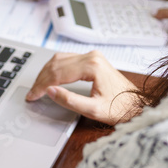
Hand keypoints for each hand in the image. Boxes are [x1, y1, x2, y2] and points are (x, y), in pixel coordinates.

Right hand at [25, 51, 142, 124]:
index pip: (58, 73)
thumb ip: (69, 101)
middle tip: (32, 94)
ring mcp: (92, 56)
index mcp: (92, 66)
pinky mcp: (92, 60)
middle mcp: (91, 57)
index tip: (32, 96)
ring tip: (38, 87)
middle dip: (41, 79)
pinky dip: (55, 69)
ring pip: (60, 59)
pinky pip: (67, 60)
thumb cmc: (120, 108)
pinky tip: (49, 79)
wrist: (136, 104)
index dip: (42, 86)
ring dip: (46, 72)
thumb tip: (50, 91)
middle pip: (57, 63)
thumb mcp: (93, 110)